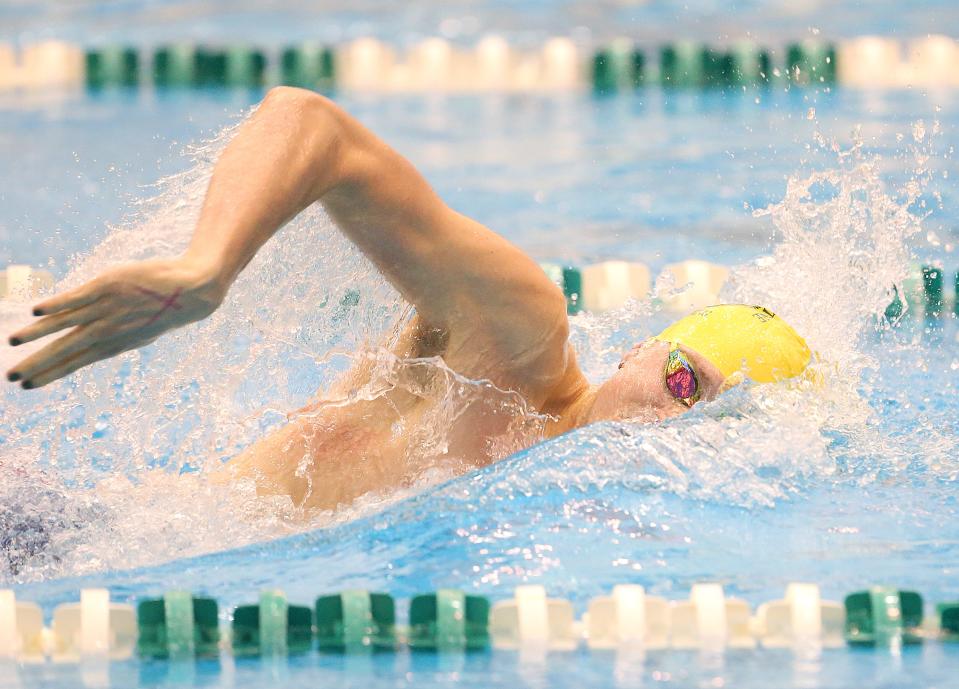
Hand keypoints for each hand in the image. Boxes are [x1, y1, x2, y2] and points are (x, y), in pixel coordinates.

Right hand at [6, 257, 225, 388]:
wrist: (191, 291)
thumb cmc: (164, 310)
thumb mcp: (139, 333)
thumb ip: (113, 340)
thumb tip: (93, 347)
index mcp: (114, 344)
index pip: (76, 363)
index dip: (51, 374)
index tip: (28, 386)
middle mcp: (107, 330)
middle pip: (66, 349)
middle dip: (38, 364)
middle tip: (12, 377)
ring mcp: (107, 308)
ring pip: (66, 323)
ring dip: (38, 332)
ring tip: (14, 340)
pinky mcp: (108, 285)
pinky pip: (78, 297)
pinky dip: (58, 304)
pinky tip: (37, 311)